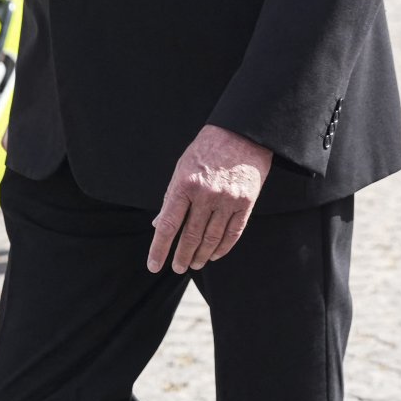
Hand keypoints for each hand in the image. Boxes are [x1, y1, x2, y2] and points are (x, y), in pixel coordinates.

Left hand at [147, 124, 271, 273]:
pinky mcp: (246, 201)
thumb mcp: (183, 167)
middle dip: (182, 256)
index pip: (168, 225)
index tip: (154, 265)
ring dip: (201, 255)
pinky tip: (215, 254)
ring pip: (211, 238)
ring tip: (195, 264)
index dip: (160, 248)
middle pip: (190, 235)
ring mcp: (228, 199)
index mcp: (185, 184)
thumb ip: (171, 196)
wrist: (243, 132)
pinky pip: (233, 232)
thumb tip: (159, 224)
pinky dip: (223, 247)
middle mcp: (206, 194)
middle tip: (177, 268)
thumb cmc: (208, 148)